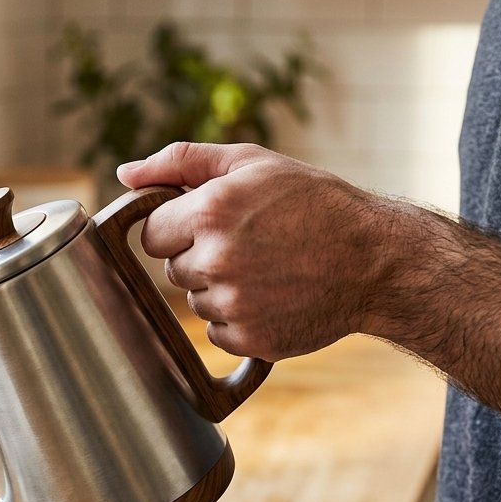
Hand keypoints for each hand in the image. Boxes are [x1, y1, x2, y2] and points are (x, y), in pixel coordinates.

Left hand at [117, 142, 404, 361]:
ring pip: (195, 301)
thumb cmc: (313, 202)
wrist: (375, 259)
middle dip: (200, 257)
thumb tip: (125, 174)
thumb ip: (181, 163)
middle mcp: (215, 261)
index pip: (151, 235)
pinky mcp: (248, 339)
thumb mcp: (251, 163)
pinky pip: (217, 332)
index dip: (176, 228)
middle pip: (172, 269)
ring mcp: (232, 304)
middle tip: (249, 243)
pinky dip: (238, 319)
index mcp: (209, 213)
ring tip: (267, 268)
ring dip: (219, 288)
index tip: (205, 224)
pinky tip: (272, 296)